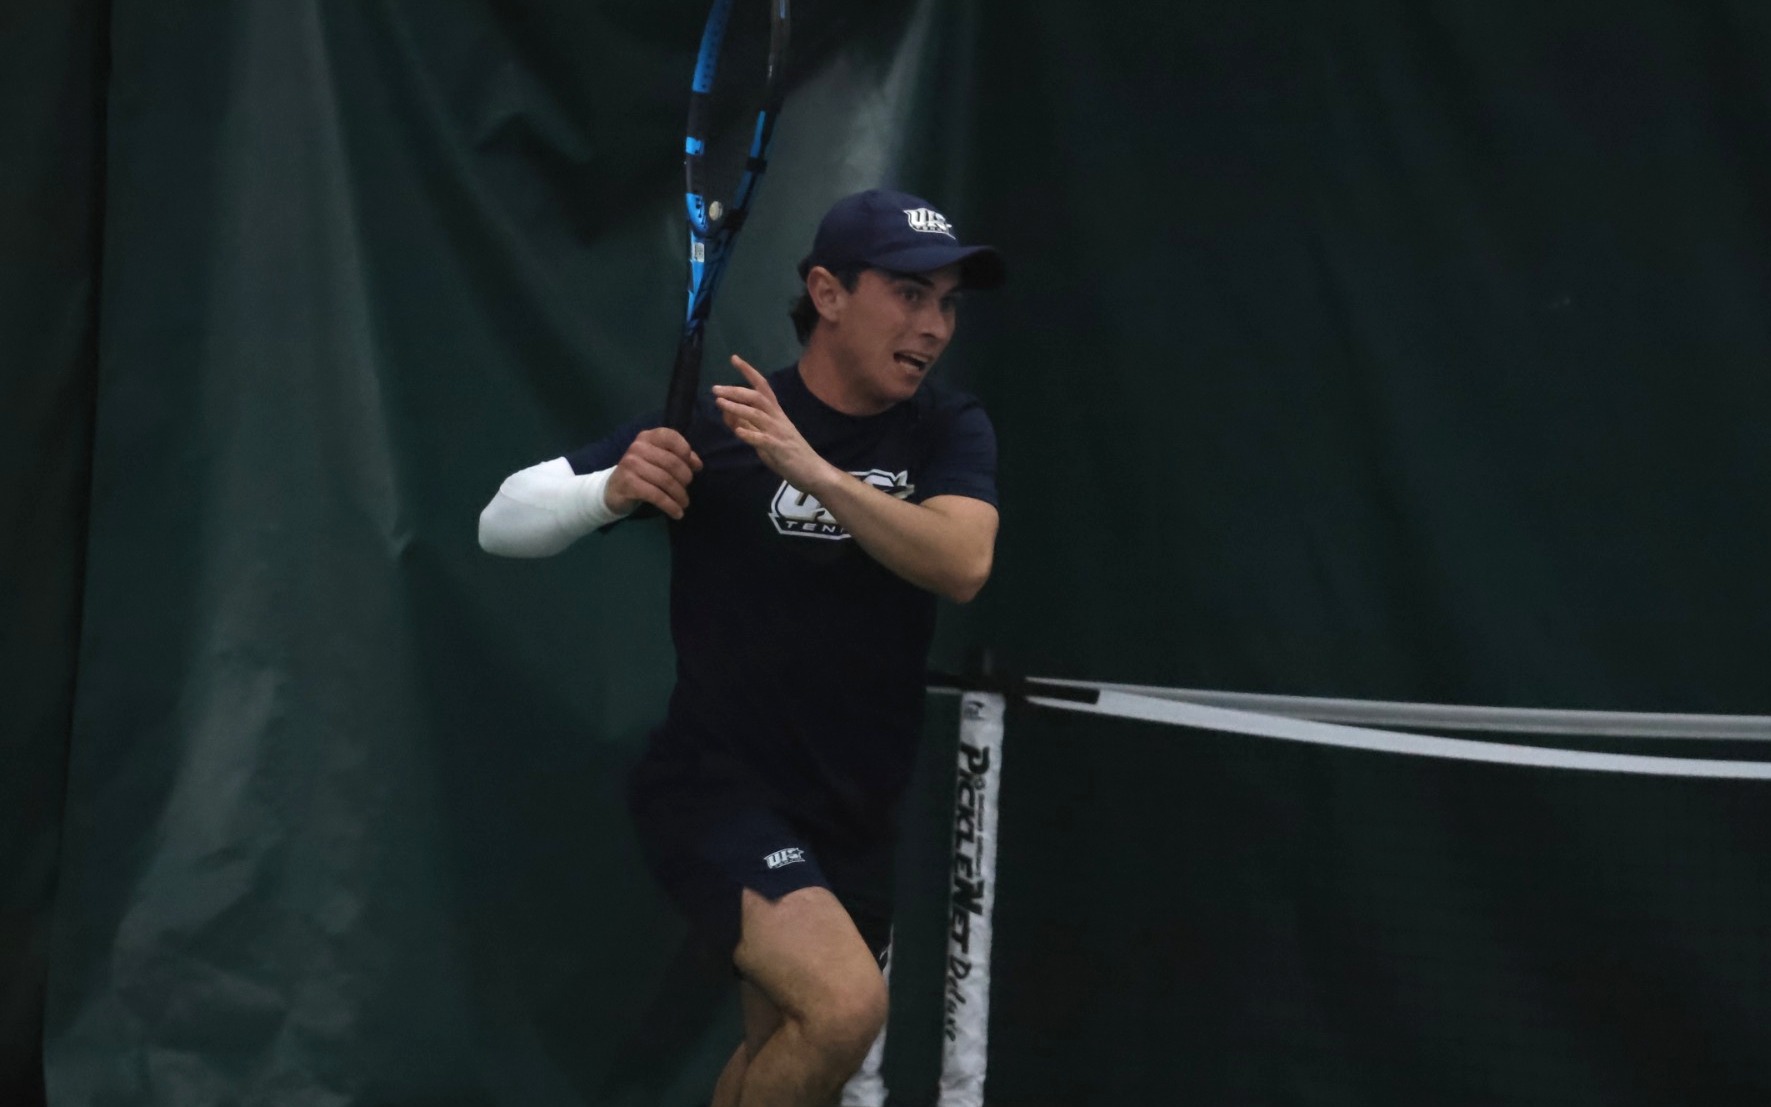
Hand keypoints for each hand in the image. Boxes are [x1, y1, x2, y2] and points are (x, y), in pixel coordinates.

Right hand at [605, 427, 701, 519]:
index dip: (686, 452)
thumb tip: (698, 465)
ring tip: (684, 504)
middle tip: (686, 490)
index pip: (672, 437)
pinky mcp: (628, 483)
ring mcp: (631, 464)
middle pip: (672, 462)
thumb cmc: (642, 472)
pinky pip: (656, 495)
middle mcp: (638, 447)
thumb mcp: (658, 460)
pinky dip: (670, 506)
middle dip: (685, 479)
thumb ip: (679, 458)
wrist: (614, 489)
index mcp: (648, 437)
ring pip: (666, 481)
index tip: (694, 468)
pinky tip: (677, 513)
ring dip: (680, 495)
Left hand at [713, 355, 832, 489]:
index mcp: (776, 414)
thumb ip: (749, 426)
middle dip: (735, 391)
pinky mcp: (780, 449)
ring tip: (720, 403)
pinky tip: (738, 432)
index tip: (734, 358)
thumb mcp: (766, 437)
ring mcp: (779, 433)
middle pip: (757, 397)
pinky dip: (751, 435)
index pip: (762, 387)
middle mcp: (778, 419)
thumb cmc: (790, 454)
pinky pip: (764, 439)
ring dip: (737, 408)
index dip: (749, 372)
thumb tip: (729, 414)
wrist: (814, 472)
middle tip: (715, 389)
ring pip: (757, 415)